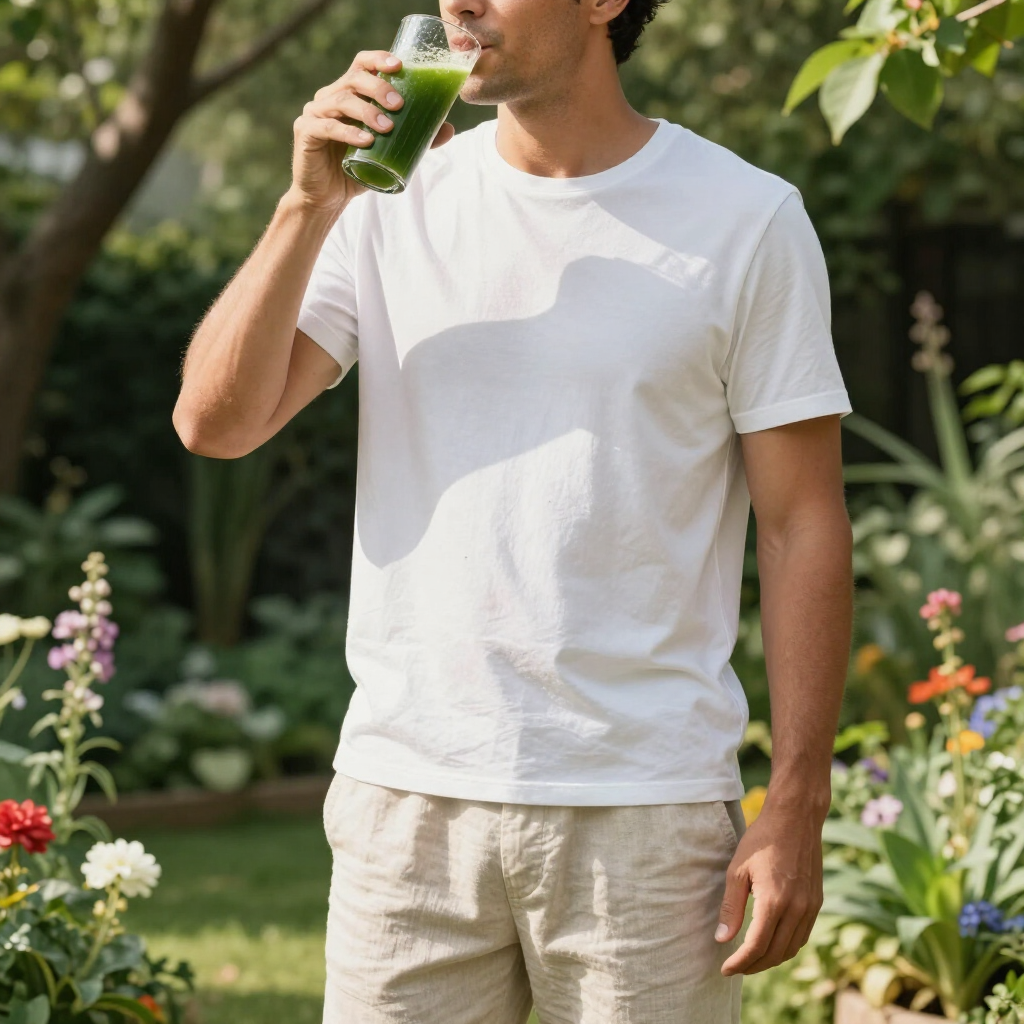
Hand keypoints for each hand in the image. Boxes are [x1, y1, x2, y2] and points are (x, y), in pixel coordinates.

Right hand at [287, 51, 456, 212]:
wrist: (327, 198)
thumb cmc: (357, 169)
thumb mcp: (390, 152)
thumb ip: (416, 139)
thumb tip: (449, 129)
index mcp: (349, 93)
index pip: (361, 65)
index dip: (378, 59)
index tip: (399, 66)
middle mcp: (329, 97)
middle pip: (353, 78)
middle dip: (378, 87)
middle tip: (399, 104)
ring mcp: (315, 113)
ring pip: (341, 100)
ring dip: (367, 111)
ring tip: (387, 127)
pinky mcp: (306, 132)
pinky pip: (328, 127)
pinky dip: (348, 133)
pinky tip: (365, 141)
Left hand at [715, 798, 823, 975]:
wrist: (795, 818)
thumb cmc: (761, 840)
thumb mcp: (737, 870)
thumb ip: (731, 907)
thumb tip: (722, 940)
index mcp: (774, 901)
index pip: (757, 946)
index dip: (740, 962)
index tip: (725, 969)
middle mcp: (797, 908)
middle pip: (776, 953)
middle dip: (754, 966)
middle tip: (735, 968)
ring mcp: (810, 906)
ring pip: (792, 948)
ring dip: (771, 959)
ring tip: (751, 959)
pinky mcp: (817, 901)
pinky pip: (803, 935)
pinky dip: (787, 946)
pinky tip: (772, 943)